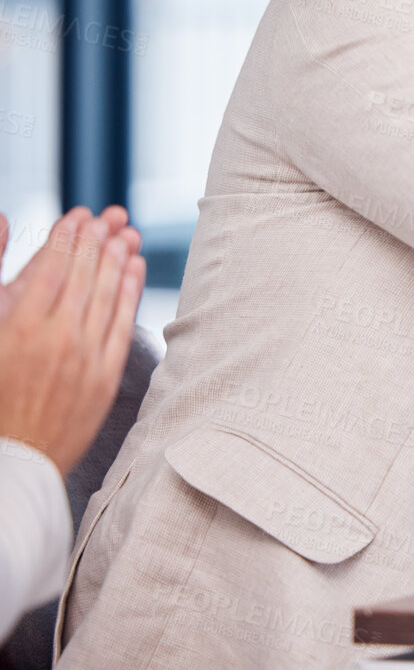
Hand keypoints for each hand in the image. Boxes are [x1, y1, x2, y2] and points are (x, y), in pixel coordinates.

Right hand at [0, 206, 146, 475]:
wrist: (9, 463)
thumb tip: (3, 221)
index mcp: (17, 329)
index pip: (51, 269)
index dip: (66, 238)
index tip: (76, 215)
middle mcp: (55, 340)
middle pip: (84, 276)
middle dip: (96, 240)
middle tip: (107, 215)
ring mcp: (84, 360)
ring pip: (107, 295)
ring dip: (118, 258)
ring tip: (125, 232)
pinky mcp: (104, 379)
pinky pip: (122, 326)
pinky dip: (130, 293)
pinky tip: (135, 268)